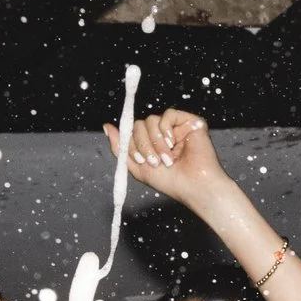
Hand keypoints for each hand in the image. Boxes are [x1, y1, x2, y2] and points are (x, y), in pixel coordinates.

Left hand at [105, 107, 233, 206]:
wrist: (194, 186)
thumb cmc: (170, 181)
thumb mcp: (137, 166)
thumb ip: (120, 147)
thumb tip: (106, 126)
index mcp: (153, 143)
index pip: (133, 132)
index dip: (132, 144)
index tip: (141, 160)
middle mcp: (164, 134)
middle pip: (140, 125)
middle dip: (143, 144)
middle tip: (155, 162)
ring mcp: (177, 127)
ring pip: (151, 120)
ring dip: (155, 141)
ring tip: (168, 158)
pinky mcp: (191, 122)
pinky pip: (168, 114)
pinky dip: (166, 130)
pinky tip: (173, 143)